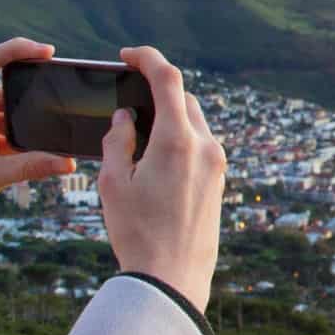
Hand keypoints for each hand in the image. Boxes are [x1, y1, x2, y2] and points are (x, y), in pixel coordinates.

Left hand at [0, 37, 77, 266]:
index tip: (46, 52)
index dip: (15, 50)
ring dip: (28, 116)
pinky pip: (10, 124)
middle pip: (0, 83)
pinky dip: (25, 132)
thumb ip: (30, 166)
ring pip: (8, 106)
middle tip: (58, 90)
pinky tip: (42, 145)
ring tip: (51, 127)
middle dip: (29, 90)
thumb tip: (68, 162)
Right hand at [98, 45, 226, 311]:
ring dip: (170, 118)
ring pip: (194, 122)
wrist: (173, 279)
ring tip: (139, 136)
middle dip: (157, 93)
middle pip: (183, 99)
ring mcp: (217, 164)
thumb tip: (126, 118)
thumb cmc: (138, 233)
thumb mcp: (113, 183)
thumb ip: (117, 140)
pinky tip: (158, 159)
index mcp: (178, 140)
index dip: (146, 58)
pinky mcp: (220, 181)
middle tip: (129, 100)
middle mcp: (205, 146)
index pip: (167, 78)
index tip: (127, 56)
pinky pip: (201, 146)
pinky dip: (180, 139)